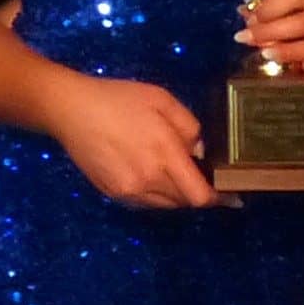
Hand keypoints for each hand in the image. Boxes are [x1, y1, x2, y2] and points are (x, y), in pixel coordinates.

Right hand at [49, 71, 214, 207]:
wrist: (70, 110)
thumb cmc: (119, 99)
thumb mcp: (162, 100)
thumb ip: (189, 127)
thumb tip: (200, 153)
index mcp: (164, 154)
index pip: (200, 195)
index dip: (219, 199)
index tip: (233, 197)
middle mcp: (148, 180)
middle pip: (185, 202)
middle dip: (198, 192)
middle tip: (201, 175)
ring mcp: (128, 191)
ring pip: (166, 205)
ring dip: (177, 195)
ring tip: (174, 172)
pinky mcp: (113, 194)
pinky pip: (146, 203)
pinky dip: (156, 194)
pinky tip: (150, 173)